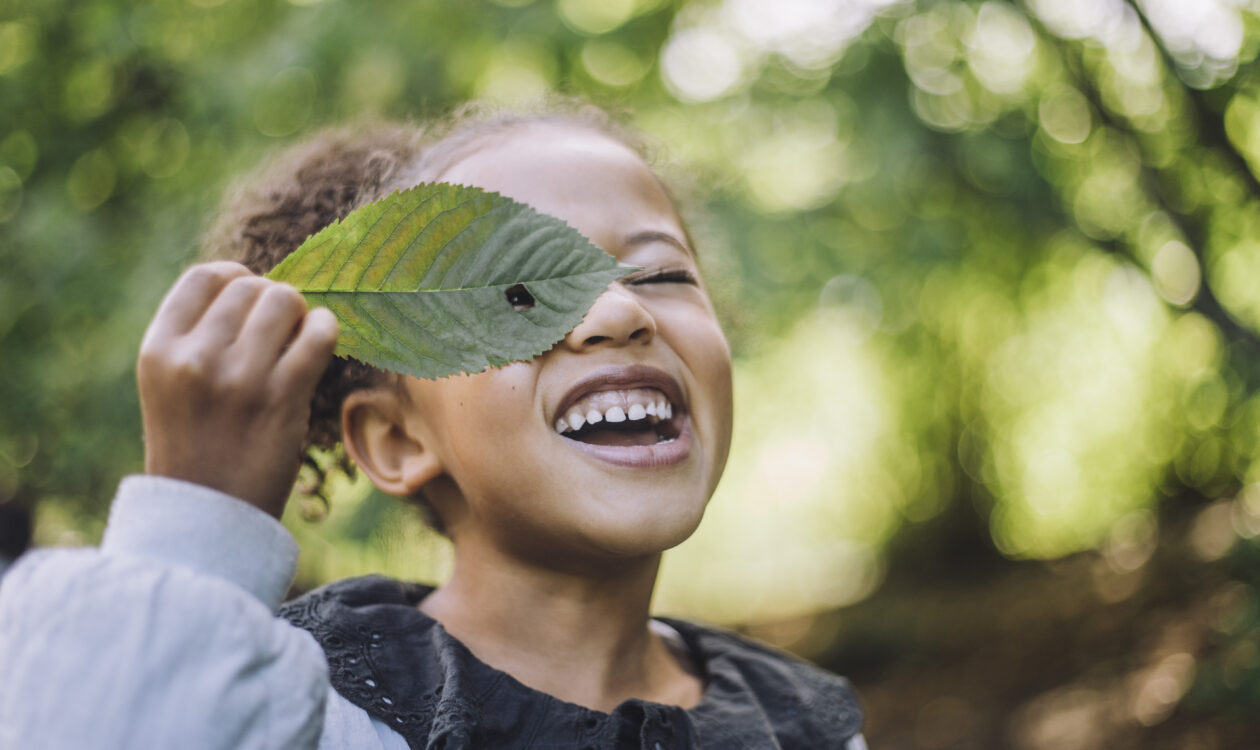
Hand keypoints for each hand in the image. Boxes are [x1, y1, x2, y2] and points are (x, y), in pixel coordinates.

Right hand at [137, 262, 338, 517]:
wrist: (208, 517)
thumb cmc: (196, 446)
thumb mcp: (171, 385)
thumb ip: (197, 336)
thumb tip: (254, 285)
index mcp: (158, 350)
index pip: (204, 276)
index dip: (236, 278)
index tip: (249, 300)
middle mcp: (194, 357)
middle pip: (251, 286)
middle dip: (272, 301)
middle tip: (278, 334)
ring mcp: (239, 377)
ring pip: (285, 300)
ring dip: (300, 315)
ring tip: (297, 342)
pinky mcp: (282, 397)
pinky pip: (319, 333)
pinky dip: (326, 329)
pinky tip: (320, 344)